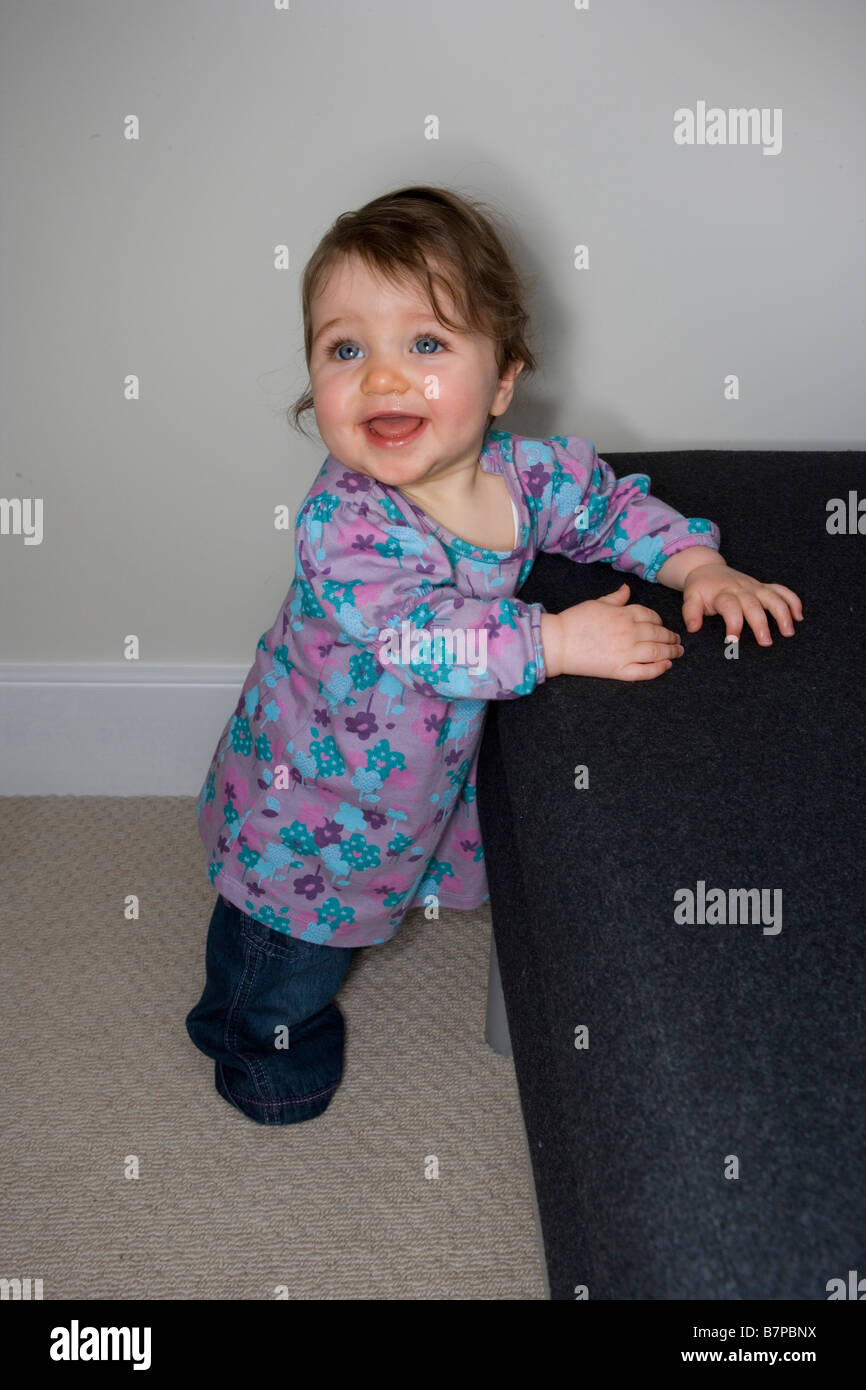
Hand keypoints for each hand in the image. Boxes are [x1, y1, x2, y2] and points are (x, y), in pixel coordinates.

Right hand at [541, 583, 683, 681]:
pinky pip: (645, 670)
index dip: (659, 621)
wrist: (558, 642)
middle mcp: (630, 632)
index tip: (662, 626)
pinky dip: (658, 669)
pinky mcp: (619, 670)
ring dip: (671, 652)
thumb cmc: (574, 620)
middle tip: (677, 641)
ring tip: (677, 653)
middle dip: (671, 637)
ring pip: (657, 652)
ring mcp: (626, 652)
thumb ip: (615, 598)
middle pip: (659, 634)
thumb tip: (627, 589)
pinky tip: (666, 666)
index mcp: (625, 614)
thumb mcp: (596, 603)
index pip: (651, 616)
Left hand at [681, 562, 803, 645]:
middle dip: (762, 623)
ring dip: (783, 613)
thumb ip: (690, 613)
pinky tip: (799, 616)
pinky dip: (793, 601)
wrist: (707, 569)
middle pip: (754, 605)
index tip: (733, 641)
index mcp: (723, 594)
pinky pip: (782, 590)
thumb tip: (693, 628)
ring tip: (788, 632)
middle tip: (766, 642)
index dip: (733, 623)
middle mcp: (741, 590)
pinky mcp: (763, 587)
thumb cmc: (700, 589)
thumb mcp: (690, 598)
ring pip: (773, 597)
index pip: (730, 607)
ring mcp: (755, 587)